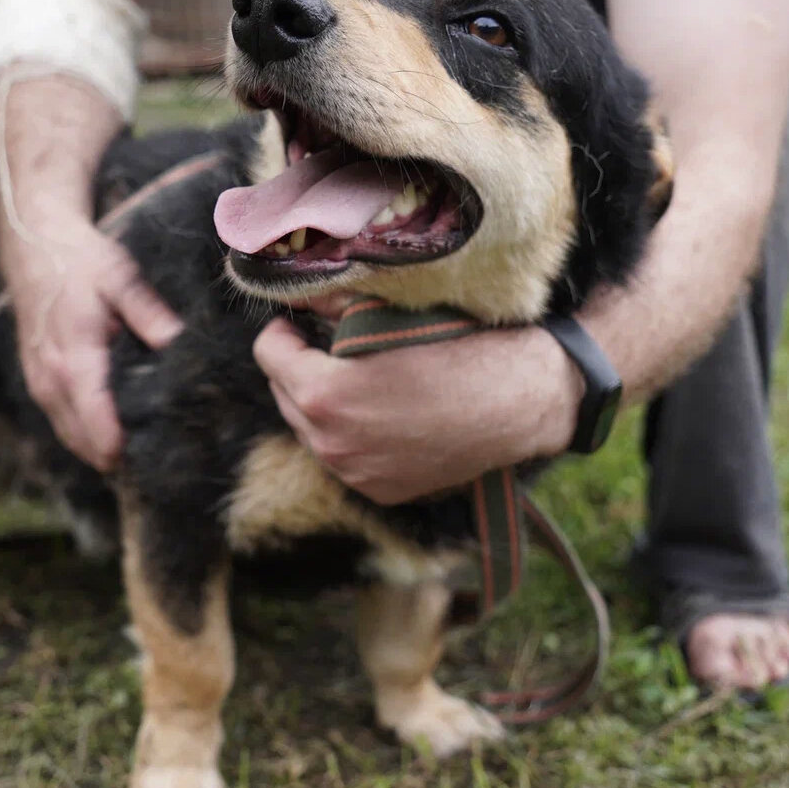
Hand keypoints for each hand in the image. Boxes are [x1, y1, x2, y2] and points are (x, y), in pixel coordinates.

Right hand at [1, 216, 182, 470]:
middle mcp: (50, 374)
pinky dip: (84, 437)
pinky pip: (61, 423)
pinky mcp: (39, 382)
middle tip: (154, 469)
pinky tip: (113, 443)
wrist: (36, 247)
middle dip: (112, 455)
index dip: (112, 439)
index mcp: (74, 352)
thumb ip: (147, 313)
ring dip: (97, 451)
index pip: (91, 408)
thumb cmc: (81, 262)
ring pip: (68, 435)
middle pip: (79, 435)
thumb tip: (174, 342)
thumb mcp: (120, 278)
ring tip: (138, 463)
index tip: (134, 458)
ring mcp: (40, 381)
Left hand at [253, 317, 581, 503]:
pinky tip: (383, 413)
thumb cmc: (461, 347)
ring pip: (311, 430)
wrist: (521, 400)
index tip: (302, 321)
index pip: (267, 354)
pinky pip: (344, 456)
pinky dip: (350, 434)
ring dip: (321, 403)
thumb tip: (298, 296)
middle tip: (329, 346)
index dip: (284, 330)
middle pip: (283, 395)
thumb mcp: (390, 314)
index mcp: (325, 396)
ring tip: (357, 379)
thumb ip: (333, 305)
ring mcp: (356, 474)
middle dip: (299, 367)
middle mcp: (332, 445)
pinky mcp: (380, 491)